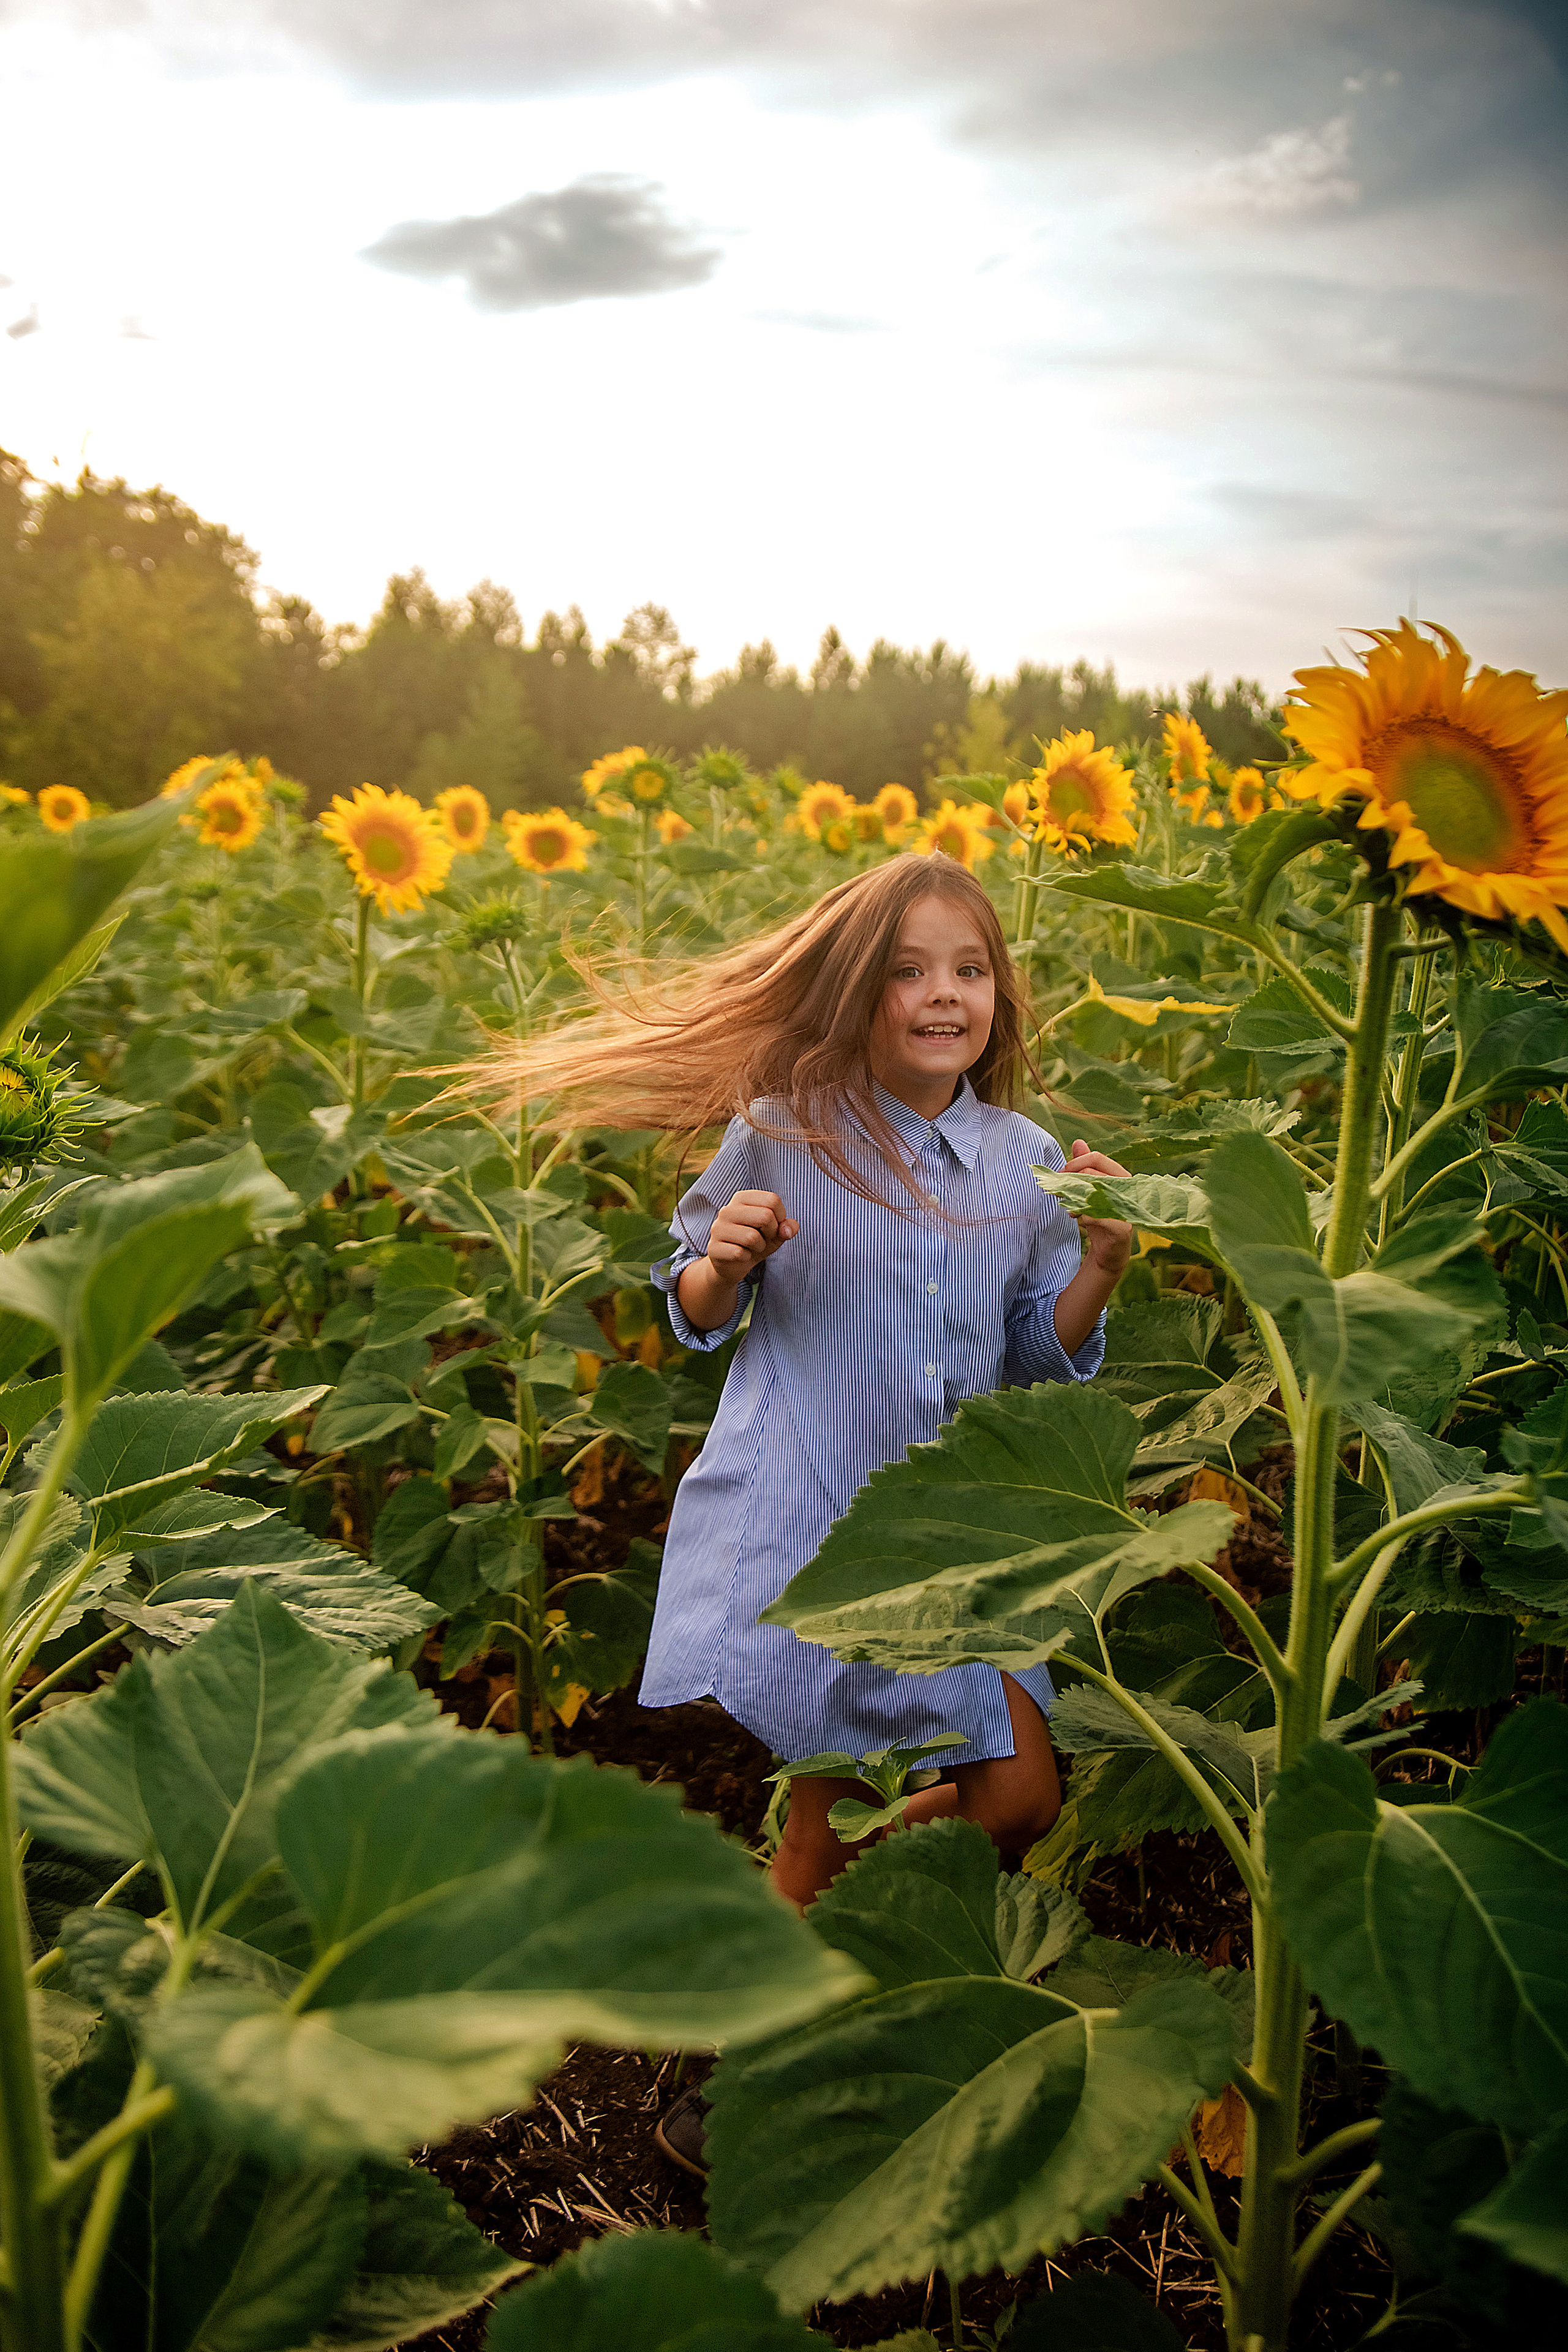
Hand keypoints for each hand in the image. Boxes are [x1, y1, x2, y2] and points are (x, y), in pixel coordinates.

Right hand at [705, 1190, 798, 1283]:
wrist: (732, 1264)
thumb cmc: (756, 1243)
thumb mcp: (775, 1233)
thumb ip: (787, 1227)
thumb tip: (787, 1230)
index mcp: (742, 1198)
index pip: (772, 1200)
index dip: (781, 1217)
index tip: (773, 1226)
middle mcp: (727, 1210)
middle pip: (765, 1216)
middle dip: (772, 1232)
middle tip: (764, 1239)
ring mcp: (717, 1228)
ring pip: (752, 1237)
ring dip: (759, 1247)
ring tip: (752, 1247)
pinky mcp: (713, 1247)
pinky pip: (739, 1253)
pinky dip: (746, 1258)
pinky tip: (741, 1256)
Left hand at [1064, 1139, 1133, 1277]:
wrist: (1109, 1250)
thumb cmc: (1100, 1216)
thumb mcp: (1090, 1189)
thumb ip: (1085, 1166)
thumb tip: (1078, 1142)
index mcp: (1121, 1176)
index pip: (1096, 1157)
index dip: (1075, 1163)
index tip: (1061, 1173)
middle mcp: (1127, 1188)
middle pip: (1091, 1173)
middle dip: (1070, 1182)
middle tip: (1060, 1192)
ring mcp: (1126, 1208)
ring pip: (1091, 1192)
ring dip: (1074, 1200)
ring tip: (1070, 1209)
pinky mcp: (1121, 1227)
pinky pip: (1095, 1215)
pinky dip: (1082, 1216)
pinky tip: (1079, 1219)